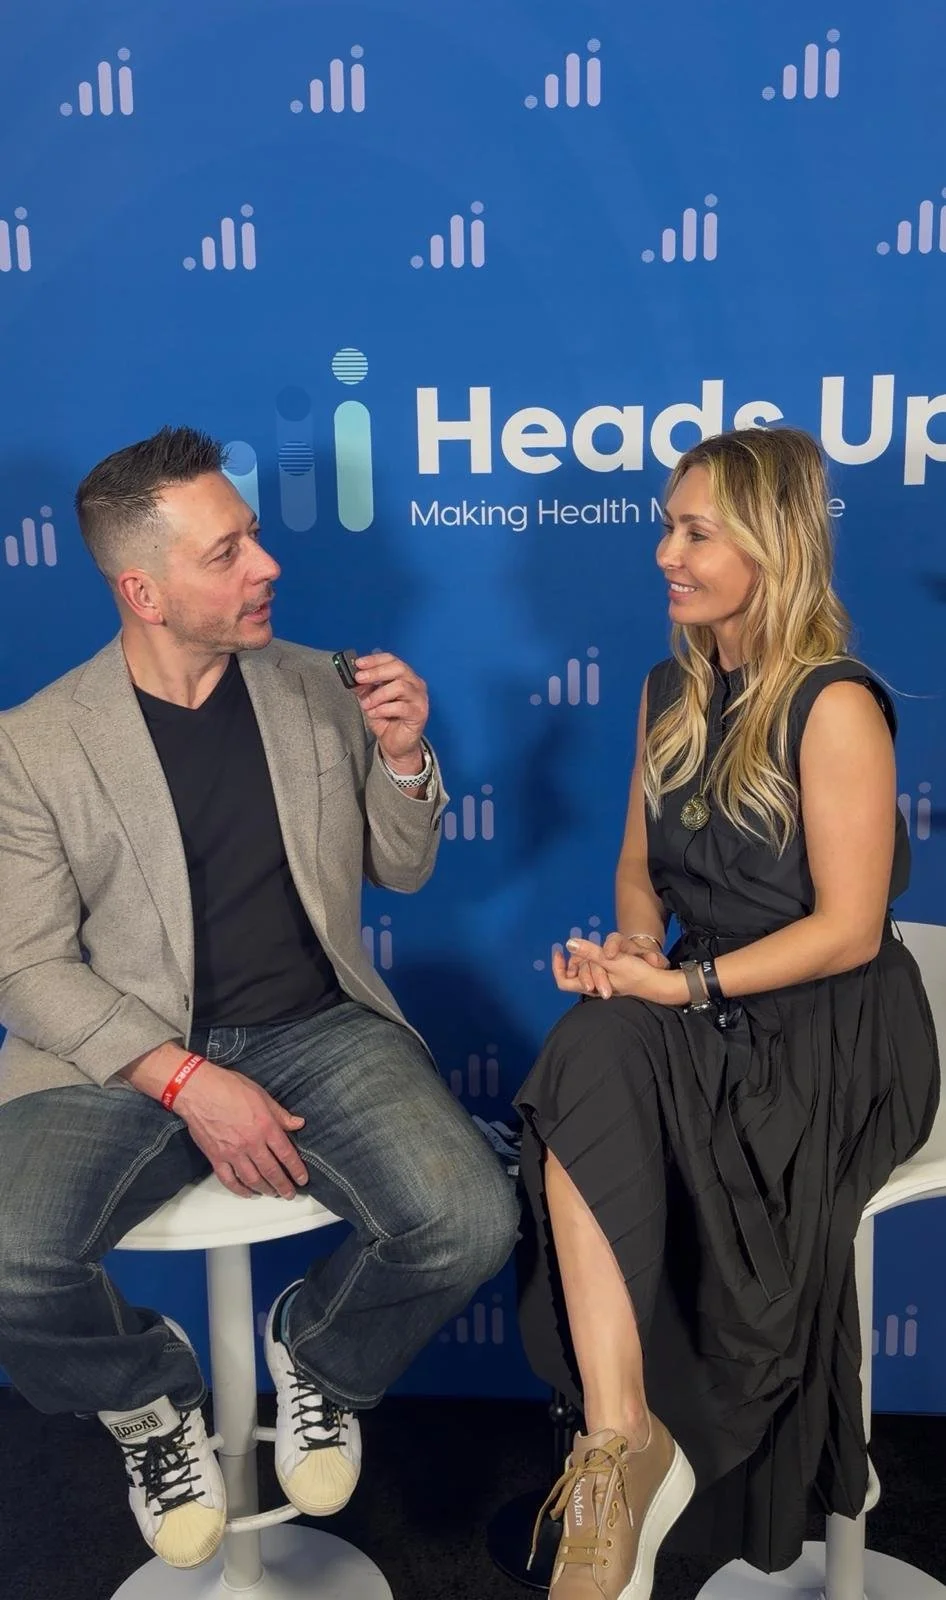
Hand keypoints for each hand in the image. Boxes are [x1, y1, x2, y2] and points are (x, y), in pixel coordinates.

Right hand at [175, 1064, 308, 1198]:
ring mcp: (233, 1152)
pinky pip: (229, 1180)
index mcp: (265, 1126)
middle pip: (271, 1171)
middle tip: (289, 1194)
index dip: (296, 1169)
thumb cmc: (229, 1087)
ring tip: (272, 1194)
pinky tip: (247, 1193)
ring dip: (264, 1190)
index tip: (302, 1179)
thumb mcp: (261, 1095)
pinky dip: (239, 1190)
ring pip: (252, 1179)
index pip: (286, 1154)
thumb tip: (298, 1124)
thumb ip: (280, 1114)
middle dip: (283, 1186)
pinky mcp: (216, 1157)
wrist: (197, 1090)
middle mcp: (251, 1143)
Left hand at [354, 652, 428, 767]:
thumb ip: (364, 688)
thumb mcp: (370, 700)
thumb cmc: (387, 720)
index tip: (358, 663)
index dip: (375, 659)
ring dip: (378, 694)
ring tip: (367, 704)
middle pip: (398, 668)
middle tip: (359, 678)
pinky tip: (375, 713)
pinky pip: (401, 706)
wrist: (396, 744)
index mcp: (404, 676)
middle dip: (376, 672)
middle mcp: (415, 684)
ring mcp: (420, 698)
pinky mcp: (420, 713)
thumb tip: (354, 677)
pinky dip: (384, 709)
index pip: (392, 659)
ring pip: (400, 686)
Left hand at [552, 937, 685, 1005]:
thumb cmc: (635, 974)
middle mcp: (594, 987)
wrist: (659, 982)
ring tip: (590, 947)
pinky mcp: (612, 979)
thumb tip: (569, 943)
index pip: (564, 981)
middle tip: (578, 945)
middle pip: (574, 974)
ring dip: (586, 957)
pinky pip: (597, 967)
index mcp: (591, 986)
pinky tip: (604, 951)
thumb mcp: (612, 960)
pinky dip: (596, 958)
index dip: (557, 967)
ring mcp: (603, 984)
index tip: (559, 950)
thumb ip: (591, 953)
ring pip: (585, 969)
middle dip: (574, 959)